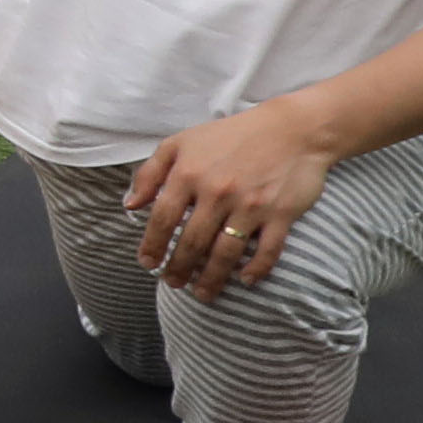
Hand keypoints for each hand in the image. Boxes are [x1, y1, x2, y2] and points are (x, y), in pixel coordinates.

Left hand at [125, 102, 335, 290]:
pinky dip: (256, 269)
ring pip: (225, 253)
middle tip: (173, 284)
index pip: (162, 218)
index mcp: (189, 174)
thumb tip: (130, 205)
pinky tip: (245, 280)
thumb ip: (150, 172)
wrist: (291, 130)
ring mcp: (250, 205)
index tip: (147, 263)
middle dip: (178, 268)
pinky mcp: (281, 214)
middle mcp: (217, 193)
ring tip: (202, 293)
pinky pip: (267, 250)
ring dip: (211, 278)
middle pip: (191, 242)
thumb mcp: (180, 143)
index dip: (152, 245)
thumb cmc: (230, 136)